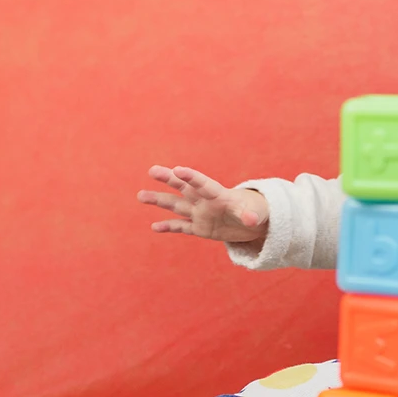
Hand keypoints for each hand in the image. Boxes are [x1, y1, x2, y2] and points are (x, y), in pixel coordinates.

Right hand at [138, 166, 269, 243]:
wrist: (253, 222)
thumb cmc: (256, 212)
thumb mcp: (256, 213)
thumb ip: (250, 215)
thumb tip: (251, 220)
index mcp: (219, 194)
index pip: (203, 184)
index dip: (191, 177)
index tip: (177, 169)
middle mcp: (205, 202)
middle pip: (184, 188)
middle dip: (169, 179)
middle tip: (152, 170)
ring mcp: (200, 214)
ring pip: (176, 205)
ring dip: (159, 200)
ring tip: (141, 195)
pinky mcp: (199, 227)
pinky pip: (181, 226)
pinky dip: (169, 227)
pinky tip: (154, 227)